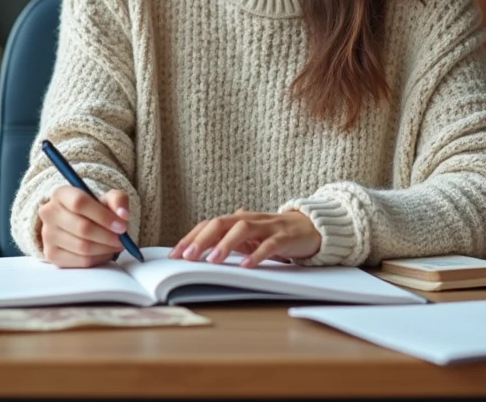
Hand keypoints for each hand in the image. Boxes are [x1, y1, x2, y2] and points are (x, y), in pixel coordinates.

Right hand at [38, 186, 130, 267]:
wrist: (79, 223)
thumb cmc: (94, 210)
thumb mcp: (108, 198)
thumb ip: (118, 200)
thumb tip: (123, 215)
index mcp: (61, 194)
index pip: (80, 202)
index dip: (103, 216)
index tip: (122, 226)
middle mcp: (49, 213)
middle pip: (82, 228)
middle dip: (108, 236)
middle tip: (122, 239)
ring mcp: (47, 235)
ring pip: (83, 247)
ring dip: (105, 248)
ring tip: (116, 245)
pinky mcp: (51, 254)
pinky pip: (81, 261)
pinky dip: (98, 258)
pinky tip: (105, 252)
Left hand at [168, 209, 320, 268]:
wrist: (310, 227)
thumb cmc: (274, 233)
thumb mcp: (248, 237)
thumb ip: (227, 240)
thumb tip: (199, 249)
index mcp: (237, 220)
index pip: (209, 225)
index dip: (191, 238)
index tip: (175, 255)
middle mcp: (249, 220)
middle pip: (221, 223)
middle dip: (202, 240)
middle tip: (188, 257)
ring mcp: (267, 227)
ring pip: (243, 229)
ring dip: (226, 244)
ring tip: (213, 261)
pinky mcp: (285, 237)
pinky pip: (270, 244)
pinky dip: (257, 254)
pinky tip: (248, 265)